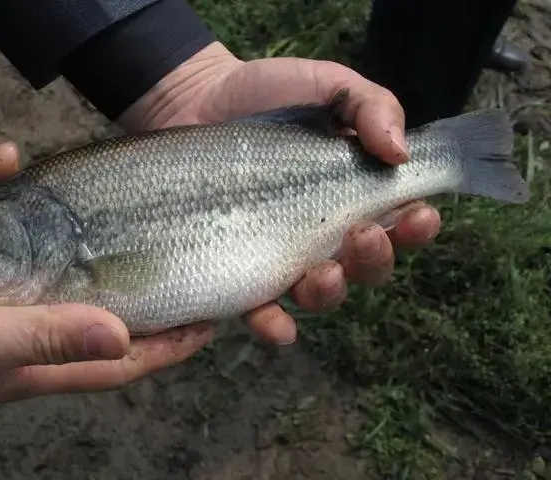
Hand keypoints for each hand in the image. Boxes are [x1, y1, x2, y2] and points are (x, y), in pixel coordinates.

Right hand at [0, 144, 212, 407]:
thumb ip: (47, 339)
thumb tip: (122, 335)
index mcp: (38, 363)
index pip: (122, 357)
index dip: (169, 344)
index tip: (211, 322)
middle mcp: (30, 335)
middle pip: (105, 316)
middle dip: (147, 296)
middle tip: (188, 266)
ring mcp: (3, 302)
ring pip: (62, 273)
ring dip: (92, 247)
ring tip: (127, 221)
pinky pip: (3, 234)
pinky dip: (6, 199)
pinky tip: (4, 166)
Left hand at [120, 42, 440, 344]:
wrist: (197, 99)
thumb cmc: (268, 95)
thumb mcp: (327, 85)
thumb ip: (370, 106)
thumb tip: (401, 152)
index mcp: (352, 192)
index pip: (398, 220)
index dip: (415, 227)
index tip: (419, 214)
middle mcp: (323, 231)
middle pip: (365, 267)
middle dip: (374, 259)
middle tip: (362, 234)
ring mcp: (281, 254)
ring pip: (320, 293)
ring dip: (330, 292)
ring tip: (322, 274)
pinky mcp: (239, 268)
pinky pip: (261, 308)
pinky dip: (273, 324)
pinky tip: (277, 324)